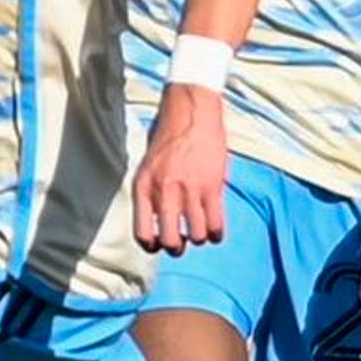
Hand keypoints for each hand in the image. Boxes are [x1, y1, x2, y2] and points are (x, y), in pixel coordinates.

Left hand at [132, 83, 229, 253]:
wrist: (190, 112)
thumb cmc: (168, 136)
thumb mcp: (148, 165)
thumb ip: (151, 191)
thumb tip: (158, 221)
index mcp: (144, 187)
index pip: (142, 233)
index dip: (152, 246)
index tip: (160, 244)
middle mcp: (164, 192)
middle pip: (170, 241)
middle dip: (177, 248)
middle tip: (184, 240)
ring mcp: (189, 190)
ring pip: (197, 236)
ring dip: (200, 238)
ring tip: (201, 230)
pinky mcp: (212, 186)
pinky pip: (216, 224)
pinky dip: (217, 234)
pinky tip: (216, 229)